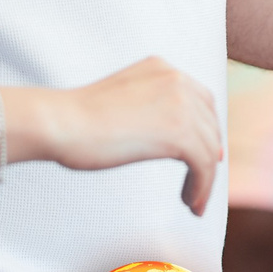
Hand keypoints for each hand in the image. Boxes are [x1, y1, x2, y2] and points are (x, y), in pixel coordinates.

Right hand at [22, 56, 222, 215]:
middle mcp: (176, 79)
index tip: (205, 156)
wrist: (62, 123)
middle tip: (199, 183)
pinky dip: (202, 188)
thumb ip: (149, 106)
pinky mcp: (179, 133)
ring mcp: (181, 104)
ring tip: (192, 202)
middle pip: (210, 124)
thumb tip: (170, 135)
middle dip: (208, 156)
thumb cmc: (78, 120)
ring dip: (205, 179)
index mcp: (161, 67)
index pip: (201, 99)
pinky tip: (190, 204)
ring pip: (209, 149)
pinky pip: (204, 166)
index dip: (206, 130)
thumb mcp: (124, 101)